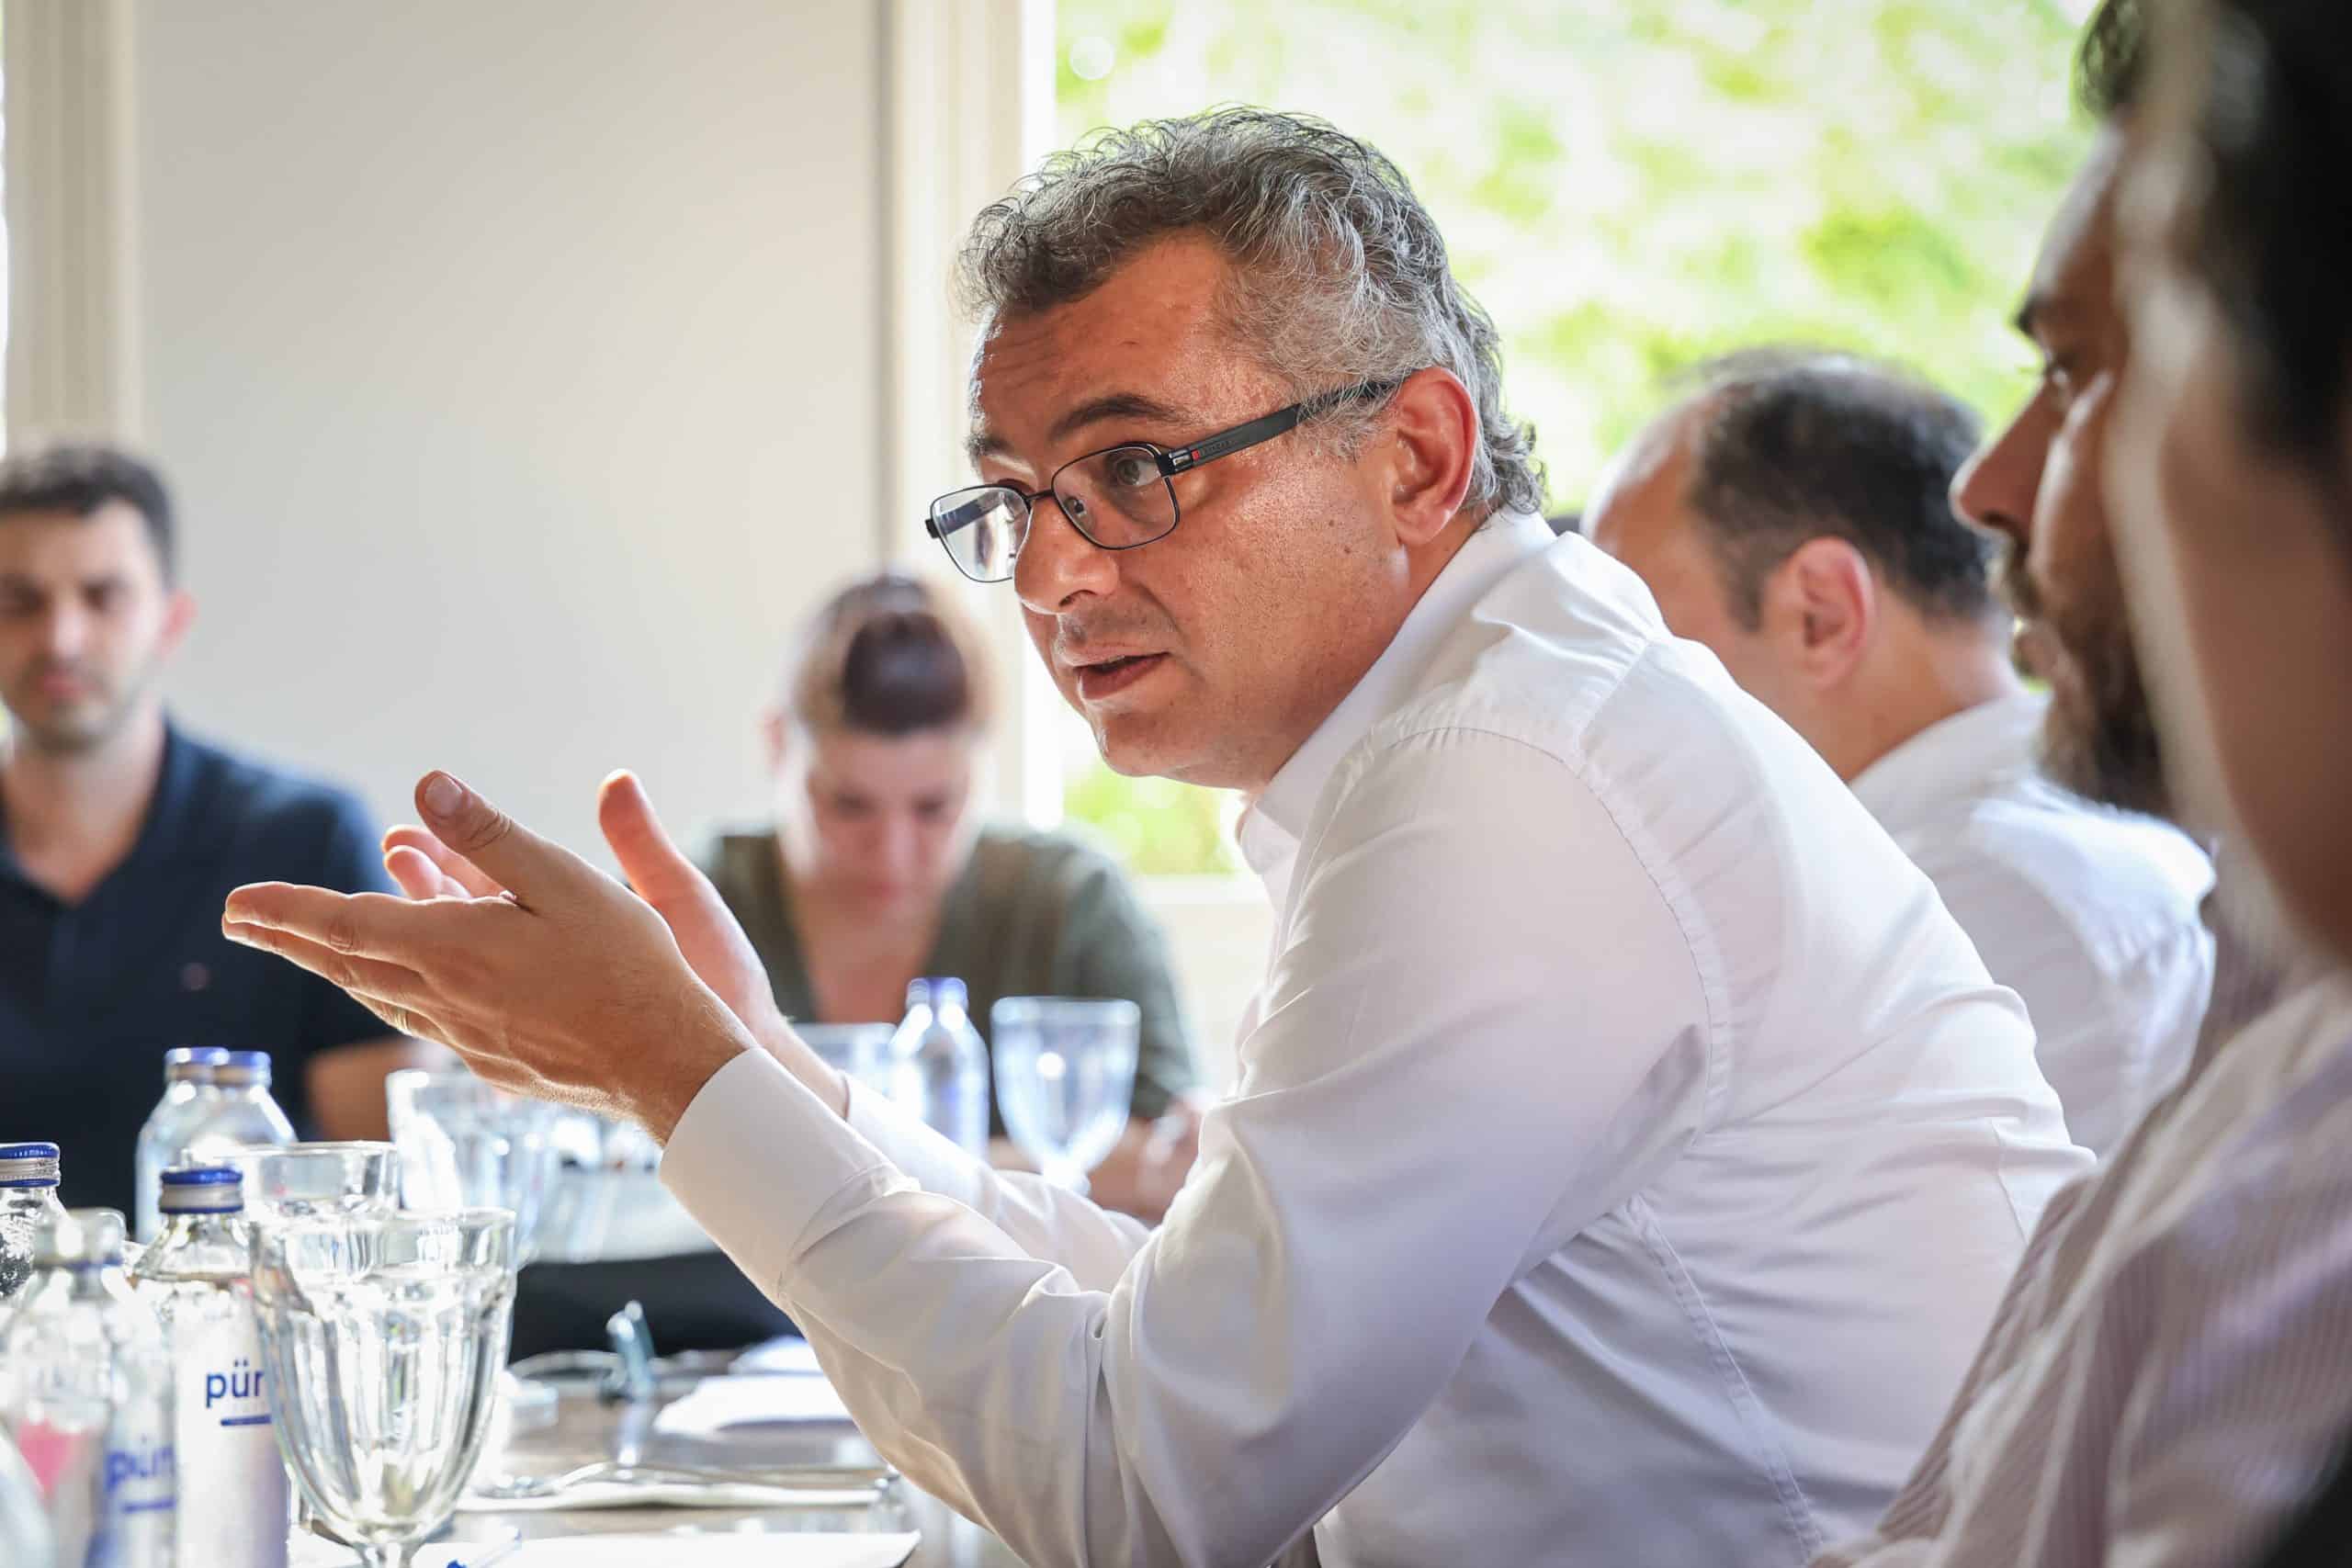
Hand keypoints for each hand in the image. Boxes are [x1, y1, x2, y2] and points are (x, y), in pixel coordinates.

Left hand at [224, 771, 754, 1140]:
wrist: (665, 1061)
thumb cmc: (627, 965)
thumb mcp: (565, 879)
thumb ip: (490, 836)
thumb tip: (426, 787)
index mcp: (453, 948)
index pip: (344, 923)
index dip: (286, 910)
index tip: (237, 903)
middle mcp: (442, 998)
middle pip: (346, 963)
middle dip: (289, 937)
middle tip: (240, 922)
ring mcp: (462, 1037)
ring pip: (379, 994)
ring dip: (335, 965)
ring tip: (308, 947)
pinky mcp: (488, 1062)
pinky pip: (418, 1019)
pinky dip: (387, 991)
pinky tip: (396, 988)